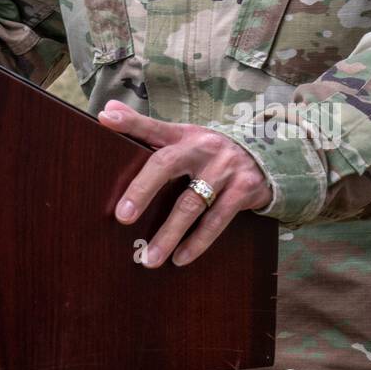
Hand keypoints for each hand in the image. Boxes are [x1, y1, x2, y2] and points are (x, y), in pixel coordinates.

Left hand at [98, 100, 271, 267]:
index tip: (105, 120)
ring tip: (149, 258)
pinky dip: (197, 242)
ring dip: (169, 234)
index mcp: (184, 134)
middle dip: (142, 191)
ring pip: (190, 204)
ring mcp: (224, 169)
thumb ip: (145, 128)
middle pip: (166, 165)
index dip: (129, 122)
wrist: (265, 157)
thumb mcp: (183, 136)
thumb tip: (108, 111)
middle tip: (122, 216)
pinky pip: (216, 221)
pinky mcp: (243, 190)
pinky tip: (180, 258)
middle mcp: (202, 148)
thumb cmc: (209, 152)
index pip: (152, 126)